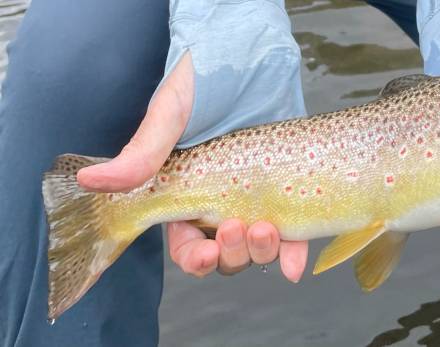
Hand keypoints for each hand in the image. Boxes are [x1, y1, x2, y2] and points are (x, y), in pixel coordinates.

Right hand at [76, 53, 307, 280]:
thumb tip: (91, 182)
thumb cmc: (203, 81)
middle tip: (236, 228)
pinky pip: (293, 233)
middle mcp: (222, 202)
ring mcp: (257, 197)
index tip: (205, 253)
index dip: (195, 258)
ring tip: (265, 229)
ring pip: (256, 247)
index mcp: (187, 193)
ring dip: (260, 251)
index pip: (187, 243)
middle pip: (224, 253)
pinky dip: (293, 254)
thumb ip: (140, 154)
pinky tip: (295, 263)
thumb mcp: (169, 116)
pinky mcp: (287, 189)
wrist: (251, 57)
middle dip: (230, 254)